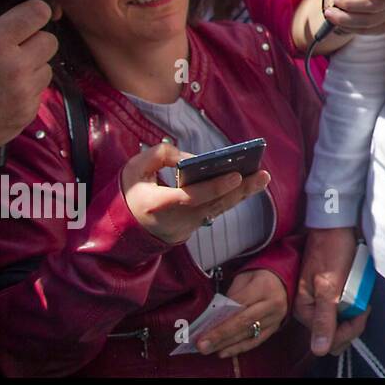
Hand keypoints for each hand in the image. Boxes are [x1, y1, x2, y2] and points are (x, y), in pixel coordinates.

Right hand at [0, 0, 56, 152]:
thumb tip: (6, 21)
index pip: (37, 13)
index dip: (33, 13)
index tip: (29, 17)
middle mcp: (15, 67)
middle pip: (50, 41)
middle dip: (34, 42)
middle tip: (14, 48)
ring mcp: (23, 93)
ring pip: (46, 68)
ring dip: (31, 68)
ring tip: (4, 75)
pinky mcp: (27, 114)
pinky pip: (38, 93)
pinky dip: (25, 92)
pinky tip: (2, 95)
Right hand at [120, 143, 270, 244]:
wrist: (122, 227)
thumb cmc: (130, 191)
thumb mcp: (134, 168)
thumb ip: (160, 155)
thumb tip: (192, 159)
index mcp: (157, 204)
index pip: (190, 197)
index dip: (214, 187)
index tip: (236, 175)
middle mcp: (174, 219)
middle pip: (213, 205)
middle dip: (240, 190)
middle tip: (263, 175)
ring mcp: (185, 227)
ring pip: (218, 210)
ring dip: (242, 194)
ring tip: (262, 177)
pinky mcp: (192, 228)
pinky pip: (214, 212)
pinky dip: (231, 199)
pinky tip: (248, 185)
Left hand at [197, 269, 287, 358]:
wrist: (282, 280)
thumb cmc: (259, 278)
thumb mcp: (244, 278)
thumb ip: (231, 296)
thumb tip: (215, 317)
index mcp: (263, 287)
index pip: (238, 305)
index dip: (220, 318)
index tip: (202, 329)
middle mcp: (272, 304)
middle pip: (243, 322)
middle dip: (220, 335)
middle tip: (202, 345)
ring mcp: (275, 318)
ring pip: (248, 334)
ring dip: (226, 344)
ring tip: (209, 349)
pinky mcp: (275, 327)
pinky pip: (256, 341)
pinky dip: (239, 348)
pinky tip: (224, 352)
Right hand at [294, 227, 368, 356]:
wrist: (338, 225)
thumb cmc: (332, 250)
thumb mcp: (329, 287)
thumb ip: (324, 319)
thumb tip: (319, 350)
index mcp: (304, 309)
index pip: (327, 338)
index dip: (348, 330)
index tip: (362, 312)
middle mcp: (312, 307)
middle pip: (335, 333)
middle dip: (352, 323)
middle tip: (364, 305)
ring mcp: (323, 300)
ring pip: (343, 321)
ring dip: (356, 312)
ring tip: (363, 295)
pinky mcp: (334, 291)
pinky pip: (346, 306)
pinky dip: (356, 302)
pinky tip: (362, 290)